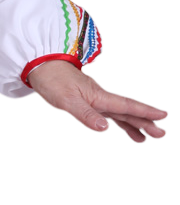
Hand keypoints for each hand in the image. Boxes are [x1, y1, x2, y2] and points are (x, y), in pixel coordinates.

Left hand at [26, 61, 167, 144]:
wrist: (41, 66)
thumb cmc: (53, 82)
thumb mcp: (67, 101)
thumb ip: (86, 115)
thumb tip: (105, 128)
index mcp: (99, 97)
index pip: (127, 106)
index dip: (145, 112)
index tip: (163, 116)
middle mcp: (101, 98)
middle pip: (128, 111)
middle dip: (145, 122)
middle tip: (161, 134)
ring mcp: (95, 99)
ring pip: (119, 113)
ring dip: (133, 124)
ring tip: (144, 139)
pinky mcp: (88, 100)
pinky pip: (108, 112)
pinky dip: (117, 120)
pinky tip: (120, 126)